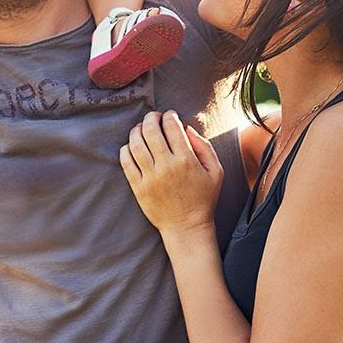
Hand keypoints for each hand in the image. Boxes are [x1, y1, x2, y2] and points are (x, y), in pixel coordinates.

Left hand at [120, 110, 223, 237]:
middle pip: (151, 130)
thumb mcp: (216, 171)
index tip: (170, 115)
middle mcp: (166, 166)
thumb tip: (187, 127)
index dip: (169, 115)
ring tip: (141, 128)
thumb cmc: (203, 198)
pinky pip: (126, 162)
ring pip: (136, 144)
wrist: (186, 227)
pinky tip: (132, 146)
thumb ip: (204, 146)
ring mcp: (150, 177)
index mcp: (186, 160)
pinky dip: (126, 149)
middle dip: (151, 117)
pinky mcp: (138, 188)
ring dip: (137, 130)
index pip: (172, 126)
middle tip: (153, 117)